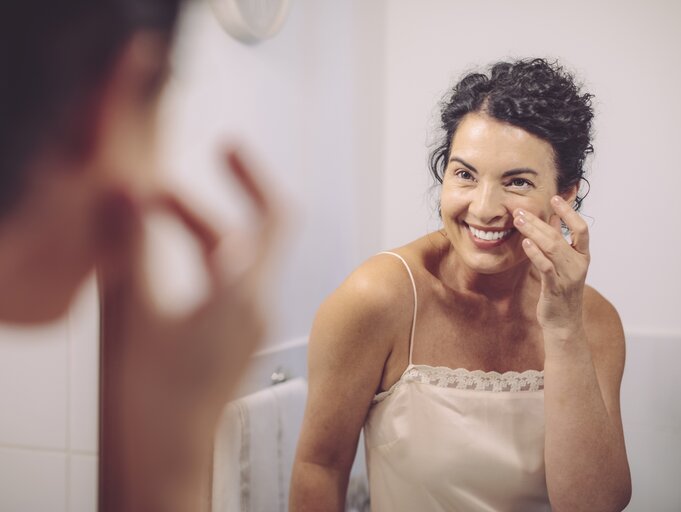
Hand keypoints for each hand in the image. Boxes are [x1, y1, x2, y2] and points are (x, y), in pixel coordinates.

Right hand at [98, 147, 283, 510]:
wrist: (162, 462)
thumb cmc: (150, 403)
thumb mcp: (130, 313)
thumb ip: (126, 246)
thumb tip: (123, 189)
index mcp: (242, 296)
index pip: (273, 218)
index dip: (254, 175)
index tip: (229, 147)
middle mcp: (254, 308)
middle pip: (240, 236)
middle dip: (195, 207)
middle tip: (147, 194)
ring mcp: (243, 328)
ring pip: (227, 263)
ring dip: (190, 234)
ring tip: (141, 219)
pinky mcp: (227, 343)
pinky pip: (220, 288)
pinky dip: (192, 264)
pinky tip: (156, 267)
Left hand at [513, 196, 589, 336]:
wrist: (563, 322)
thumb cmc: (561, 289)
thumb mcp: (563, 262)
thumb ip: (559, 239)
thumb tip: (553, 216)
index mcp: (583, 256)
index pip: (581, 229)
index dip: (569, 212)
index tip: (555, 197)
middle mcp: (579, 264)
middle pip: (559, 236)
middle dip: (538, 221)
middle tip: (520, 210)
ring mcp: (568, 277)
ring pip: (552, 248)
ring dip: (533, 232)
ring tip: (518, 221)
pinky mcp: (555, 288)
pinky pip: (546, 267)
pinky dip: (535, 254)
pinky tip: (525, 243)